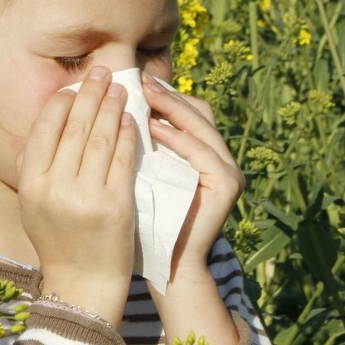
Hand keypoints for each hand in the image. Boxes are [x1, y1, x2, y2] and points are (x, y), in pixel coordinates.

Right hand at [16, 66, 136, 324]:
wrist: (83, 284)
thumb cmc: (59, 239)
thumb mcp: (33, 204)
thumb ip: (33, 165)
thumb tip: (48, 118)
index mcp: (30, 183)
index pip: (46, 127)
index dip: (63, 100)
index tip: (75, 84)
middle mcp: (54, 187)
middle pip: (75, 126)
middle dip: (90, 93)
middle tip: (102, 71)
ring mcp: (85, 196)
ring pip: (100, 137)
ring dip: (112, 106)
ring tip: (121, 89)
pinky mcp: (116, 205)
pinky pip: (122, 158)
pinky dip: (127, 134)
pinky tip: (132, 119)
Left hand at [141, 70, 245, 278]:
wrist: (166, 264)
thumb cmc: (146, 220)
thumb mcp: (142, 174)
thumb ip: (140, 144)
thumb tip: (114, 104)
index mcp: (204, 154)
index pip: (189, 110)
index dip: (164, 93)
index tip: (134, 80)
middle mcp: (222, 159)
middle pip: (199, 111)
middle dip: (168, 94)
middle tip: (138, 80)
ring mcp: (230, 172)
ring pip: (203, 126)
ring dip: (172, 108)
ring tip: (144, 95)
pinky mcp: (228, 186)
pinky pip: (202, 152)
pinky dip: (178, 138)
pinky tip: (154, 128)